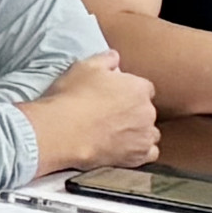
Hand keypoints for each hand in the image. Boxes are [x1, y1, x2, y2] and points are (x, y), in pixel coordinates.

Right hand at [26, 52, 159, 173]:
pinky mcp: (138, 155)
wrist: (61, 131)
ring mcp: (144, 134)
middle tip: (110, 117)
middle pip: (147, 111)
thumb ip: (105, 60)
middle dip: (133, 113)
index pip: (144, 88)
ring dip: (138, 132)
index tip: (115, 98)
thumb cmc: (71, 97)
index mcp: (138, 87)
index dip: (129, 93)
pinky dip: (140, 152)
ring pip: (150, 132)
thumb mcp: (84, 67)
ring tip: (117, 135)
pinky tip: (125, 150)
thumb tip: (115, 57)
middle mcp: (147, 111)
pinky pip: (150, 153)